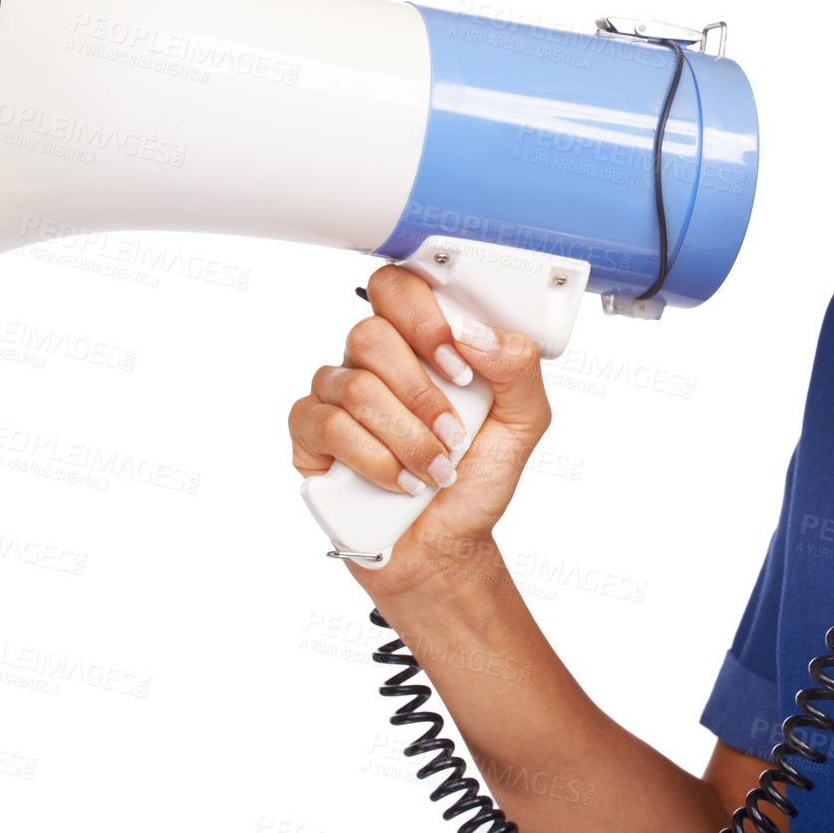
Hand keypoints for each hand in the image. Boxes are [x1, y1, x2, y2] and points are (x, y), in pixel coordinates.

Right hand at [289, 263, 551, 597]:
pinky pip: (329, 427)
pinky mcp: (309, 437)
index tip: (460, 369)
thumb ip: (517, 365)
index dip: (425, 320)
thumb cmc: (477, 476)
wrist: (448, 544)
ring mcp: (333, 395)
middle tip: (454, 432)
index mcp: (416, 342)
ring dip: (407, 437)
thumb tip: (473, 332)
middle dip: (420, 393)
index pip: (398, 289)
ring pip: (354, 388)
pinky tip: (401, 483)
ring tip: (436, 469)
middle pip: (369, 335)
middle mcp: (369, 361)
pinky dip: (376, 461)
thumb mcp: (524, 420)